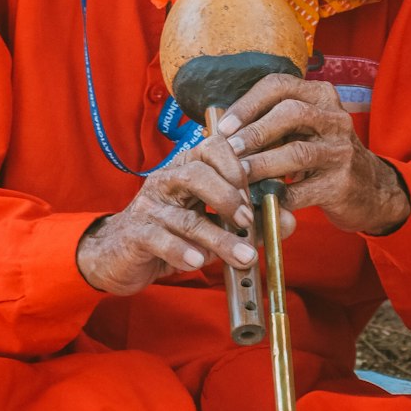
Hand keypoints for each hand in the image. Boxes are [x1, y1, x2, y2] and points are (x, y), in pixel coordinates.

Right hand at [77, 134, 263, 296]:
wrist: (119, 255)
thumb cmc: (173, 234)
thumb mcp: (214, 225)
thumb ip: (250, 221)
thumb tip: (290, 220)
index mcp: (187, 169)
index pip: (211, 148)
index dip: (236, 166)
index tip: (255, 191)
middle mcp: (166, 181)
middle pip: (196, 174)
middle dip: (227, 197)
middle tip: (248, 220)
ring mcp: (149, 207)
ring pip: (185, 217)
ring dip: (219, 238)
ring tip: (244, 257)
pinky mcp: (136, 234)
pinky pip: (160, 240)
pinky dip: (182, 251)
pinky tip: (198, 263)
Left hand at [217, 74, 410, 235]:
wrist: (371, 190)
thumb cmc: (322, 156)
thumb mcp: (303, 130)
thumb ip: (270, 125)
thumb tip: (219, 131)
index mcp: (321, 96)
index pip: (279, 86)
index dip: (247, 104)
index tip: (224, 127)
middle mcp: (335, 118)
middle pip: (290, 113)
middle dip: (254, 131)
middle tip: (229, 149)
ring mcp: (342, 151)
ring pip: (297, 152)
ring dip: (261, 164)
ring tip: (238, 175)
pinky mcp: (342, 184)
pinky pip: (303, 191)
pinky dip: (277, 197)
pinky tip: (258, 202)